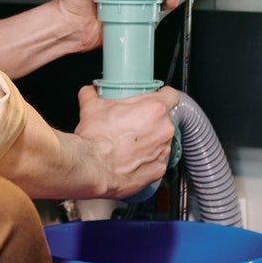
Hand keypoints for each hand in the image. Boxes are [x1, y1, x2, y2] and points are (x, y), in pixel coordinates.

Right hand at [74, 83, 179, 197]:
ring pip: (162, 141)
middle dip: (151, 121)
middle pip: (165, 120)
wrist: (92, 167)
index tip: (154, 99)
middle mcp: (164, 130)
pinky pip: (157, 161)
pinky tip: (131, 159)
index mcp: (154, 109)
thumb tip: (90, 92)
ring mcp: (164, 151)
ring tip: (129, 144)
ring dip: (150, 141)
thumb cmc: (96, 138)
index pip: (172, 96)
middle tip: (132, 123)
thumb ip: (92, 94)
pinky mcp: (159, 170)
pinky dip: (147, 160)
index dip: (163, 96)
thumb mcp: (90, 107)